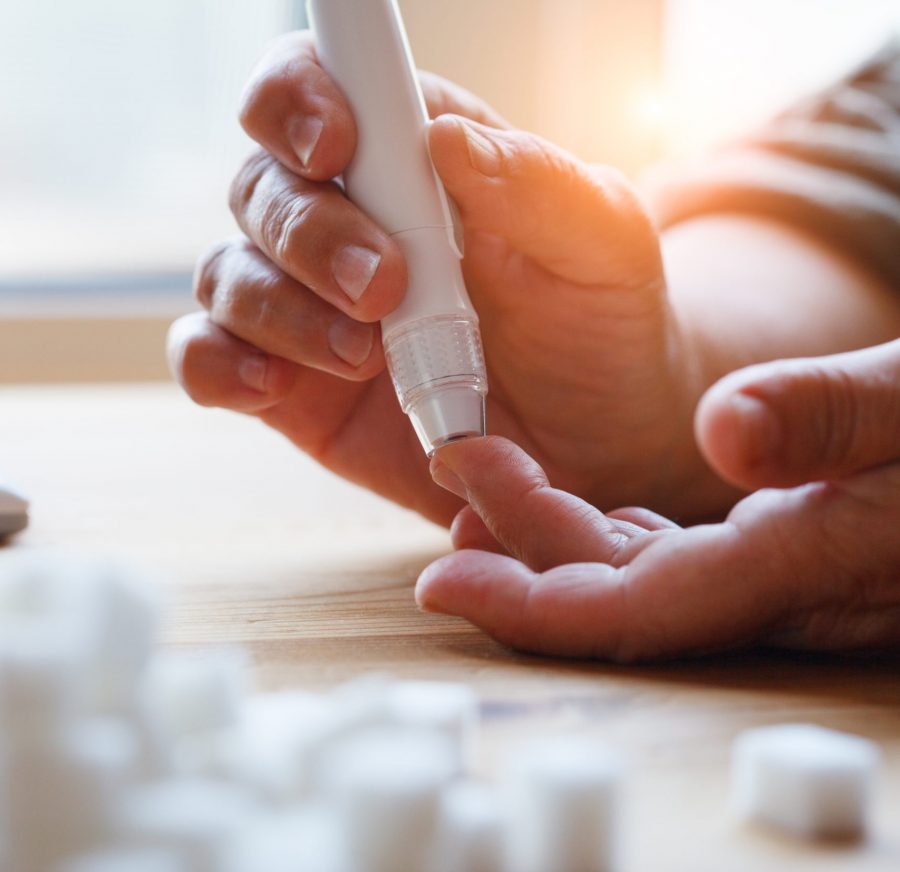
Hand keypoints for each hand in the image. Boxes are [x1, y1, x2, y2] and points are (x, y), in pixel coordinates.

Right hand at [167, 32, 696, 524]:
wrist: (597, 441)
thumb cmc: (599, 329)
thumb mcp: (604, 248)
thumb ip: (538, 185)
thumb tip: (446, 136)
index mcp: (415, 162)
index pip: (321, 88)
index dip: (301, 101)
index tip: (337, 148)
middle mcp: (348, 224)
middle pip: (264, 187)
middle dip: (313, 234)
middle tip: (384, 288)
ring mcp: (310, 307)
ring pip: (228, 275)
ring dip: (280, 310)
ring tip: (364, 357)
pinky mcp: (294, 385)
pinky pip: (210, 361)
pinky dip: (221, 368)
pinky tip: (273, 385)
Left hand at [416, 340, 899, 659]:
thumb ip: (838, 416)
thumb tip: (727, 429)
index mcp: (804, 561)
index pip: (638, 610)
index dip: (532, 607)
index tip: (442, 583)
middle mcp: (778, 582)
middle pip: (618, 588)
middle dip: (521, 543)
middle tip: (456, 470)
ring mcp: (778, 566)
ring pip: (638, 566)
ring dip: (553, 523)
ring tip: (485, 470)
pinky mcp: (785, 538)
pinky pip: (675, 546)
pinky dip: (609, 522)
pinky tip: (570, 493)